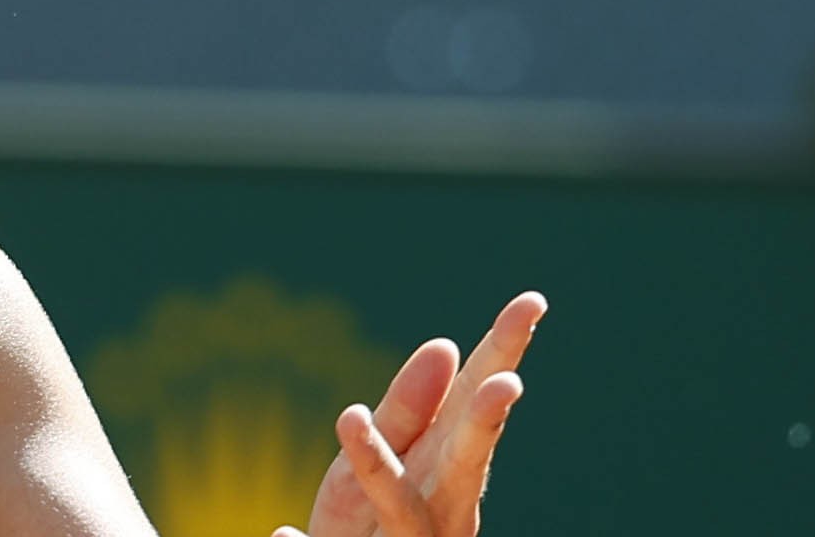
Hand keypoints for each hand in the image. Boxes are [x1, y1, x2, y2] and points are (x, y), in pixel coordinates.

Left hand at [274, 292, 547, 536]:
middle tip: (506, 384)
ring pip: (399, 508)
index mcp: (449, 468)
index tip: (531, 301)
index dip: (504, 353)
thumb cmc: (370, 521)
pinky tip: (282, 531)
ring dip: (377, 464)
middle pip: (465, 461)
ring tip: (348, 415)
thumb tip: (446, 345)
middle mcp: (442, 509)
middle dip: (481, 424)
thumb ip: (409, 408)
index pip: (478, 402)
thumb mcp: (382, 456)